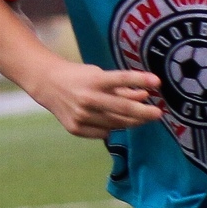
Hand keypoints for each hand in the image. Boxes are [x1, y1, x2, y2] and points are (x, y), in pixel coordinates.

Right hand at [31, 59, 164, 137]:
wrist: (47, 84)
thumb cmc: (79, 77)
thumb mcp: (99, 75)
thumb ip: (121, 87)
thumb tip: (145, 96)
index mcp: (93, 80)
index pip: (121, 79)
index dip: (141, 80)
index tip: (158, 82)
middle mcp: (87, 99)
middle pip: (122, 108)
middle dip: (144, 112)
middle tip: (158, 113)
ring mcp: (81, 116)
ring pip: (115, 124)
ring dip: (131, 121)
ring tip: (141, 117)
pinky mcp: (76, 128)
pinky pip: (103, 132)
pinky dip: (111, 127)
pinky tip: (112, 120)